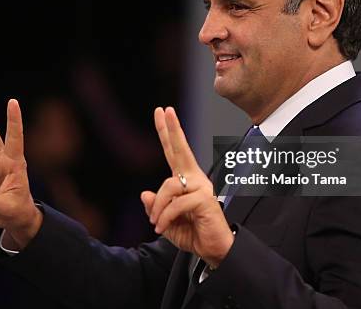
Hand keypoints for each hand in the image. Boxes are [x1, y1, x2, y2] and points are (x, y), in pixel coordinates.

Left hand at [140, 107, 233, 267]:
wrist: (215, 251)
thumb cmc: (194, 234)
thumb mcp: (166, 221)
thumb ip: (156, 207)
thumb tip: (145, 194)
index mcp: (186, 180)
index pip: (174, 152)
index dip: (168, 132)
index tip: (162, 111)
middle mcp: (195, 179)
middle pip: (181, 149)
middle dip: (172, 128)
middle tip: (164, 110)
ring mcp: (202, 187)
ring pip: (169, 186)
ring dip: (158, 208)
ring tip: (157, 224)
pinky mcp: (205, 199)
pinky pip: (176, 204)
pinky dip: (165, 217)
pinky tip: (163, 227)